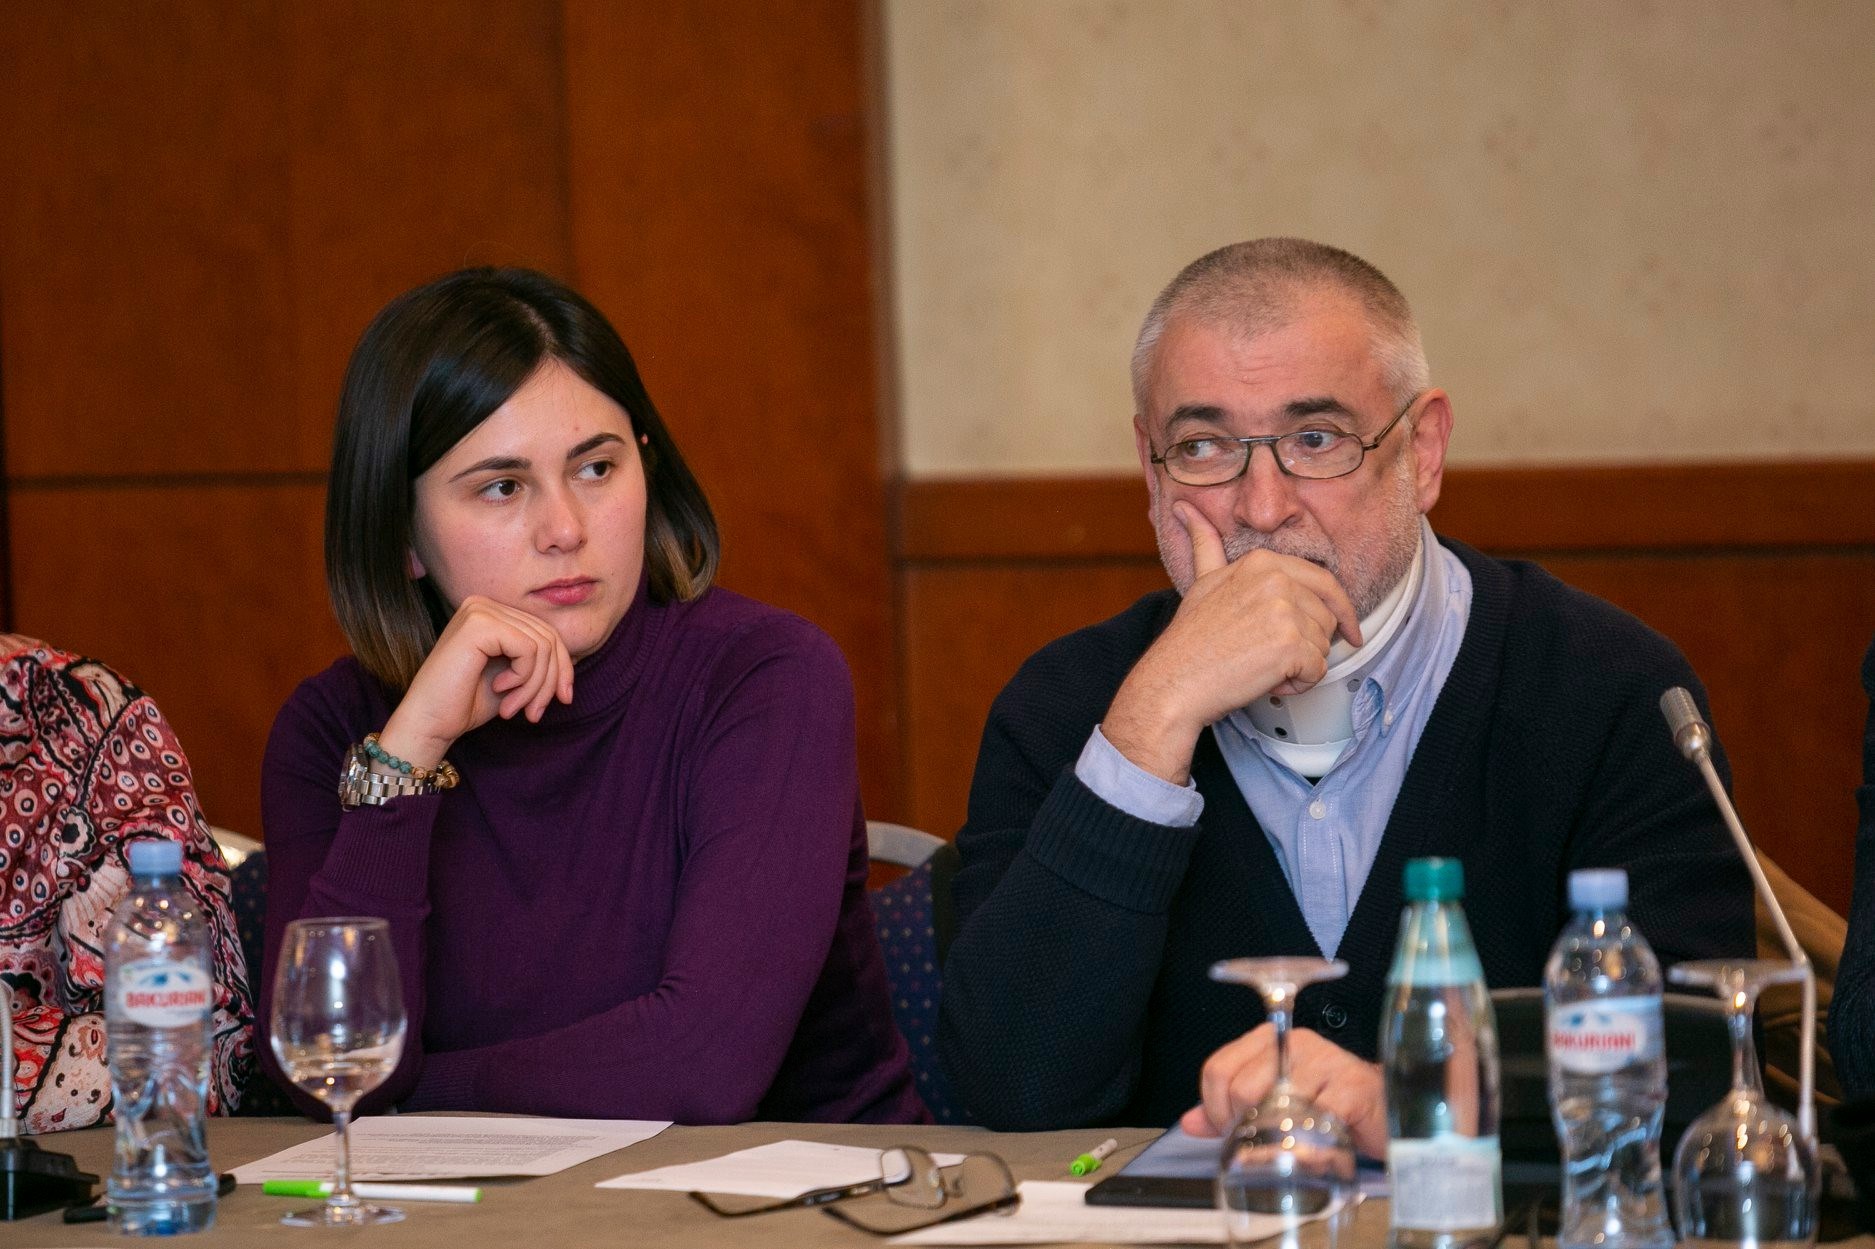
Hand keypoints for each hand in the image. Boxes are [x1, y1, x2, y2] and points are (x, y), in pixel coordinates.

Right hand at [376, 595, 574, 767]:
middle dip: (550, 680)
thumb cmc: (467, 703)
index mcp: (492, 612)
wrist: (429, 722)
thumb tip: (575, 658)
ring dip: (536, 685)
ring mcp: (480, 610)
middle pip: (548, 636)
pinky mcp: (479, 624)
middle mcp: (484, 604)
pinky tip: (501, 690)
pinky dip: (524, 678)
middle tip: (535, 713)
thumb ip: (540, 660)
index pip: (547, 631)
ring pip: (542, 645)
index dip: (563, 667)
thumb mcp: (515, 677)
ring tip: (515, 708)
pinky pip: (529, 649)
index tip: (562, 699)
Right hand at [1102, 504, 1361, 781]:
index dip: (1340, 609)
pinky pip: (1318, 671)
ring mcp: (1285, 611)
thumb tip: (1185, 509)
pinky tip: (1268, 679)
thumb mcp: (1202, 580)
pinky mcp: (1290, 645)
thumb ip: (1206, 544)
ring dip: (1301, 666)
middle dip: (1310, 643)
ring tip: (1264, 666)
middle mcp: (1277, 580)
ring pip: (1324, 646)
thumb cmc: (1189, 640)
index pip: (1324, 582)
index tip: (1349, 629)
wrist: (1173, 680)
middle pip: (1327, 617)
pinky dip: (1298, 685)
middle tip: (1275, 656)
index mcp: (1263, 562)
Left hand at [1180, 1024, 1388, 1158]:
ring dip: (1273, 1138)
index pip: (1219, 1067)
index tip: (1227, 1129)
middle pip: (1241, 1085)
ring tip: (1282, 1150)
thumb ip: (1231, 1108)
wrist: (1384, 1109)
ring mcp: (1326, 1063)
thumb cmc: (1327, 1102)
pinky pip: (1315, 1119)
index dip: (1214, 1106)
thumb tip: (1191, 1122)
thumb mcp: (1274, 1100)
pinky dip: (1306, 1146)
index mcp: (1271, 1040)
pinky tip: (1309, 1154)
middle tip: (1253, 1143)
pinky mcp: (1352, 1089)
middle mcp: (1296, 1044)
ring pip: (1274, 1102)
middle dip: (1239, 1124)